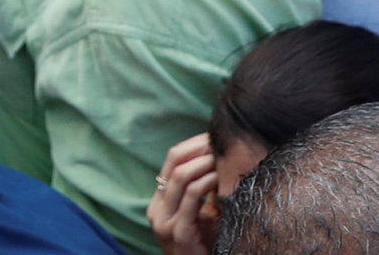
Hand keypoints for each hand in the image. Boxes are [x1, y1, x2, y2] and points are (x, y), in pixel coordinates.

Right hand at [149, 134, 223, 254]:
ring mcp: (164, 221)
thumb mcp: (199, 212)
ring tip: (221, 158)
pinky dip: (206, 182)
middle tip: (219, 142)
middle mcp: (156, 208)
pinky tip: (219, 178)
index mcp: (159, 201)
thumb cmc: (204, 244)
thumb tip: (218, 155)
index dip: (193, 144)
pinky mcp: (178, 232)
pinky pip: (191, 197)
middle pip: (174, 162)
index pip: (172, 159)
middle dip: (199, 148)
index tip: (214, 135)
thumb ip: (201, 189)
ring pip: (181, 176)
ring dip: (204, 162)